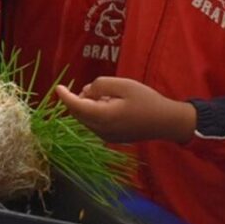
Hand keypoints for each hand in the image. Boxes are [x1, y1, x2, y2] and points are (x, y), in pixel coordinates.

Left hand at [54, 77, 196, 143]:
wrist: (166, 122)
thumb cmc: (146, 100)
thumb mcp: (123, 85)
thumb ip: (100, 85)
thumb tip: (86, 92)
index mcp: (104, 116)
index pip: (76, 106)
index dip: (65, 96)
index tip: (58, 87)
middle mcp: (102, 130)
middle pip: (79, 113)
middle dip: (79, 99)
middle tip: (96, 88)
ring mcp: (106, 136)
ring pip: (86, 119)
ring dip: (89, 105)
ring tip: (110, 96)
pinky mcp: (111, 138)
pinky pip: (95, 124)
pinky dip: (96, 112)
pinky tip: (113, 105)